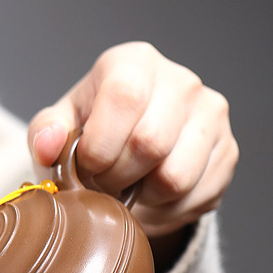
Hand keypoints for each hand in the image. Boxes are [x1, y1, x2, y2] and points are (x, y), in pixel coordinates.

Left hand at [28, 42, 237, 244]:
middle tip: (104, 184)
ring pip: (175, 176)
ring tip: (129, 188)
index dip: (99, 147)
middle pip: (150, 143)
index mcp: (134, 63)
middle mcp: (180, 81)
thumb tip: (48, 144)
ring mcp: (210, 115)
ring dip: (142, 197)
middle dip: (116, 178)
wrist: (134, 151)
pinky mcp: (226, 151)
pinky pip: (195, 196)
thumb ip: (45, 134)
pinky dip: (166, 209)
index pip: (124, 98)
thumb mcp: (61, 130)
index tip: (86, 166)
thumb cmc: (93, 134)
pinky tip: (152, 195)